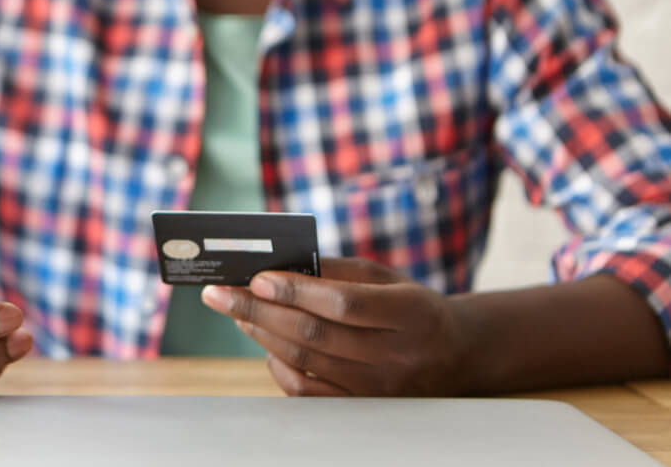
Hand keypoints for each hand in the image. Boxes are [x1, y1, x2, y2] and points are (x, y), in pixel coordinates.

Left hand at [201, 257, 468, 395]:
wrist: (455, 356)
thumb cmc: (409, 306)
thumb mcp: (388, 278)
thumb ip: (338, 271)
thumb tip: (279, 266)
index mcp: (410, 313)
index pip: (344, 303)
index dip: (296, 291)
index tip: (257, 278)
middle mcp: (397, 355)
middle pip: (315, 335)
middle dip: (258, 311)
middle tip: (219, 294)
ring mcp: (380, 389)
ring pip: (306, 362)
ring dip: (261, 334)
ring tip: (235, 311)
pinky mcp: (363, 408)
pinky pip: (308, 391)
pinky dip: (278, 365)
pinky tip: (263, 343)